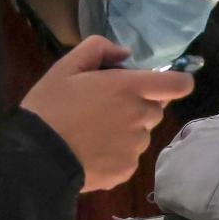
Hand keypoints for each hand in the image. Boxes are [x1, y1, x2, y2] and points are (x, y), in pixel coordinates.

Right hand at [20, 36, 194, 192]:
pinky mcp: (128, 170)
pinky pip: (130, 157)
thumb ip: (99, 49)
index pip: (177, 85)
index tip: (169, 83)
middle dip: (138, 106)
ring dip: (127, 131)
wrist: (40, 155)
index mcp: (128, 88)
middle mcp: (139, 117)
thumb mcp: (66, 66)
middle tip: (107, 108)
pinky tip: (94, 151)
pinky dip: (117, 153)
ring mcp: (136, 146)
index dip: (179, 82)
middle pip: (155, 110)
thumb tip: (125, 53)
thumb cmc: (51, 106)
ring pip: (142, 135)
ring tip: (95, 132)